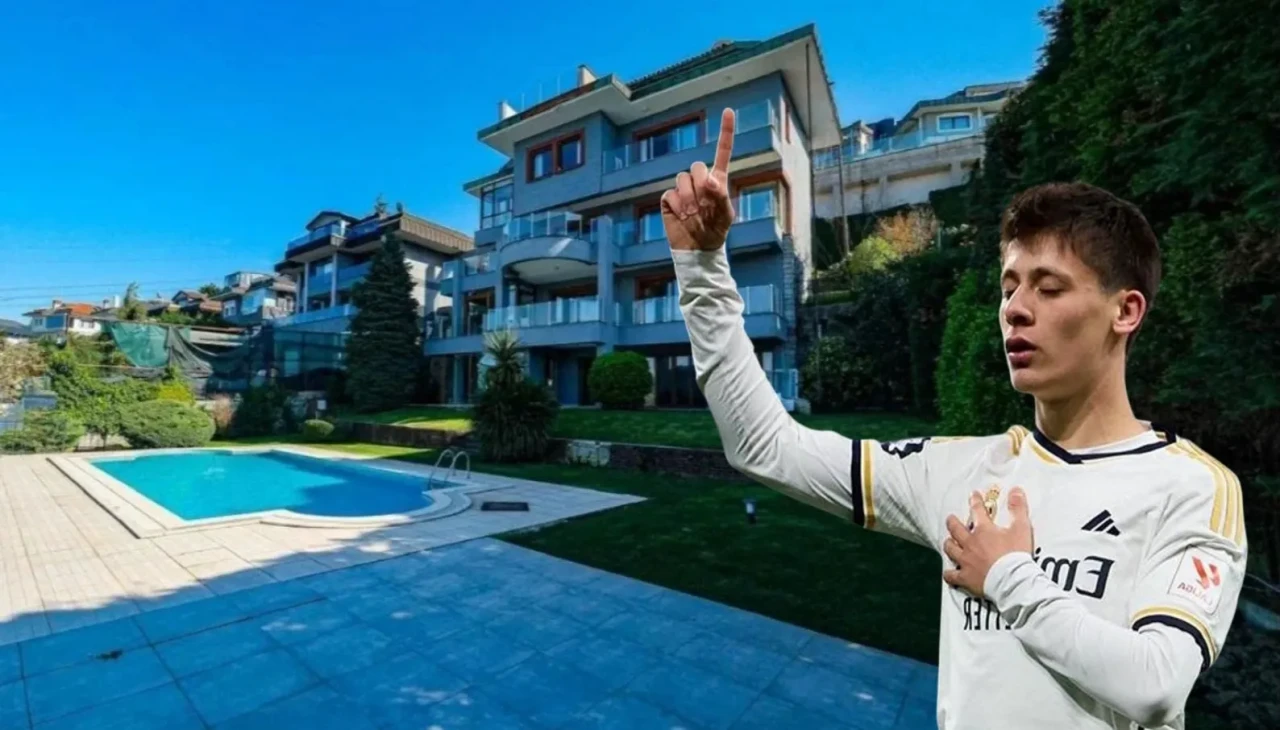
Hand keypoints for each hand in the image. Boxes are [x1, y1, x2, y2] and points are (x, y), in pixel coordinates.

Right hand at [661, 107, 735, 250]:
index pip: (722, 151)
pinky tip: (682, 217)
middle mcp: (699, 180)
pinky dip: (677, 207)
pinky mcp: (669, 199)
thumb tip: (711, 180)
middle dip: (700, 185)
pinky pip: (670, 194)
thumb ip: (721, 196)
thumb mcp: (725, 215)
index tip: (729, 110)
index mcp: (717, 180)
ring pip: (682, 179)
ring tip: (693, 215)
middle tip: (704, 206)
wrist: (697, 248)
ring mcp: (683, 189)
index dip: (725, 131)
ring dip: (689, 199)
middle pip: (696, 166)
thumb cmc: (715, 230)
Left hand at [942, 487, 1033, 596]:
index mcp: (984, 531)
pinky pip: (952, 576)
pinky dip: (949, 574)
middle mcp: (971, 544)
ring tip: (948, 541)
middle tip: (950, 518)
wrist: (1012, 580)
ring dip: (949, 544)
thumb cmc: (1017, 554)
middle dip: (952, 522)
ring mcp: (966, 561)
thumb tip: (1016, 490)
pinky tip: (948, 574)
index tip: (973, 495)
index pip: (977, 511)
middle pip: (956, 529)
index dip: (975, 501)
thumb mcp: (1022, 528)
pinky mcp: (965, 577)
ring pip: (951, 549)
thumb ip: (1018, 508)